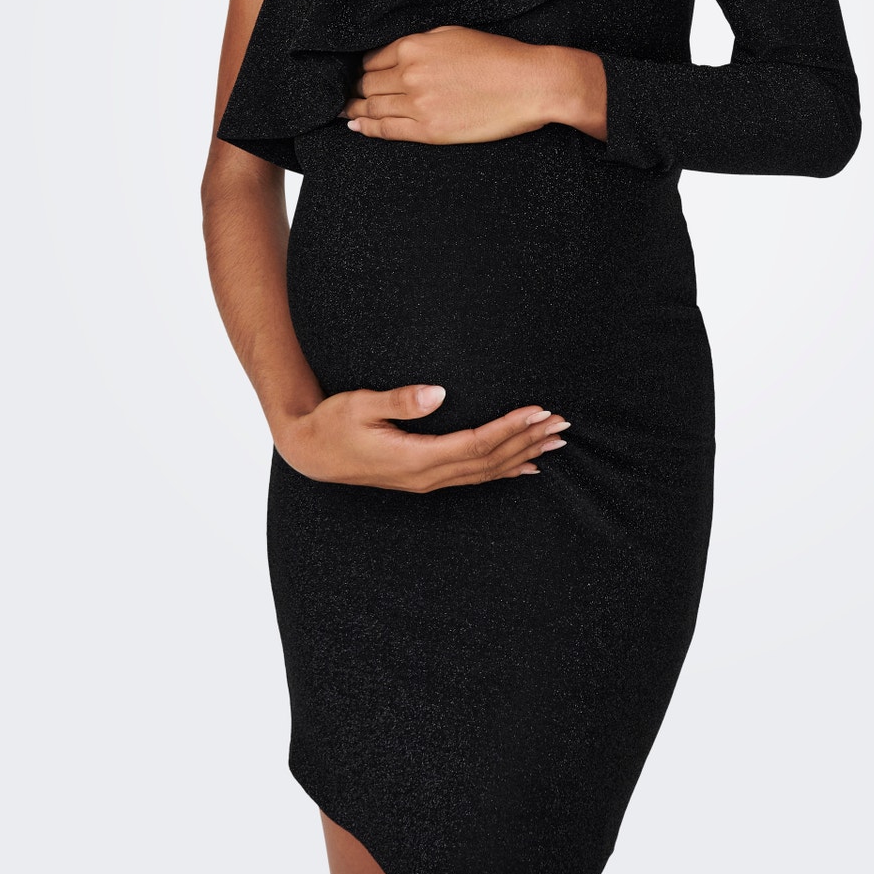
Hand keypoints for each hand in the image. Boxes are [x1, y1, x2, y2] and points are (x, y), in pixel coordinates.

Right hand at [272, 384, 571, 490]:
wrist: (310, 452)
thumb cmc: (333, 423)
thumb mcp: (359, 404)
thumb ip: (398, 400)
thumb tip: (437, 393)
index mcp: (416, 458)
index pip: (476, 444)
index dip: (510, 428)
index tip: (538, 411)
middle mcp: (428, 475)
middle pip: (490, 460)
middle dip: (528, 441)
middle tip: (562, 425)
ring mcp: (427, 481)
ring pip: (487, 472)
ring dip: (523, 455)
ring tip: (555, 443)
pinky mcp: (425, 478)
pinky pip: (474, 478)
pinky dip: (503, 471)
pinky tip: (525, 467)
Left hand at [342, 26, 600, 143]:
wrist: (531, 84)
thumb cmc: (501, 56)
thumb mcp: (455, 33)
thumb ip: (422, 42)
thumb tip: (399, 51)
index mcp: (414, 46)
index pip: (371, 59)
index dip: (363, 68)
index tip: (358, 75)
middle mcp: (409, 74)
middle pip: (367, 84)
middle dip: (356, 89)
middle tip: (346, 95)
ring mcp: (417, 104)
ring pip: (372, 107)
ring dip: (355, 110)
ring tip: (345, 112)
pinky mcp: (429, 130)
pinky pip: (386, 130)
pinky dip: (367, 128)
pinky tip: (356, 127)